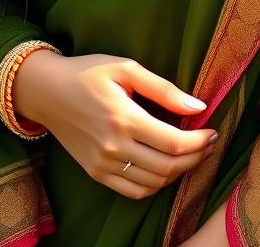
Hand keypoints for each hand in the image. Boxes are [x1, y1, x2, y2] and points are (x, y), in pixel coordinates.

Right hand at [11, 51, 217, 199]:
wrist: (46, 91)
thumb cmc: (87, 72)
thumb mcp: (125, 68)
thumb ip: (163, 89)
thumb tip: (198, 106)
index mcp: (123, 118)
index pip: (173, 143)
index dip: (199, 142)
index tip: (213, 131)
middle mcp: (113, 147)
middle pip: (167, 167)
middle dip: (195, 158)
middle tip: (208, 144)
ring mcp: (102, 164)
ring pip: (153, 183)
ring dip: (178, 173)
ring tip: (190, 155)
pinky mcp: (95, 173)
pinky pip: (133, 191)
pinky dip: (155, 185)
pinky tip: (165, 168)